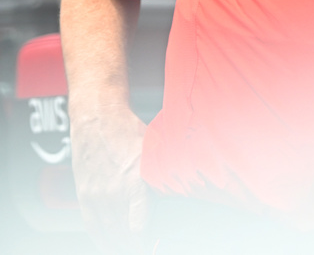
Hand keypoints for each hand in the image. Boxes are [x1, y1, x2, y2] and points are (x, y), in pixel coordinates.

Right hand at [70, 103, 148, 253]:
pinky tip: (107, 243)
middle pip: (123, 232)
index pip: (139, 225)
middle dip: (134, 244)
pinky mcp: (85, 194)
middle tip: (144, 248)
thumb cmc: (129, 130)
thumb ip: (163, 173)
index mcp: (135, 183)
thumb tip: (181, 186)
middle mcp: (114, 193)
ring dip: (118, 243)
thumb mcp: (155, 150)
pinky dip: (100, 237)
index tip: (154, 245)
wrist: (97, 119)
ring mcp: (97, 195)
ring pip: (108, 230)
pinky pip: (92, 223)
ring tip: (128, 248)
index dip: (146, 240)